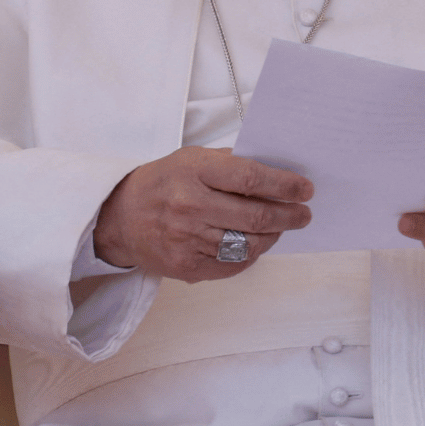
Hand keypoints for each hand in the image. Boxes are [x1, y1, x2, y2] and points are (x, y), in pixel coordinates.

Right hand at [93, 147, 312, 281]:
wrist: (119, 218)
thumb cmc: (162, 182)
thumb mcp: (192, 158)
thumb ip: (231, 164)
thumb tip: (276, 172)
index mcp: (194, 172)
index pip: (251, 179)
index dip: (284, 186)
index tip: (305, 189)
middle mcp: (190, 206)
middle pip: (255, 216)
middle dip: (288, 216)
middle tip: (303, 214)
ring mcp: (187, 240)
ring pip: (248, 245)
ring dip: (272, 237)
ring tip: (280, 228)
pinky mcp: (186, 267)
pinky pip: (233, 265)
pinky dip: (251, 255)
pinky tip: (255, 244)